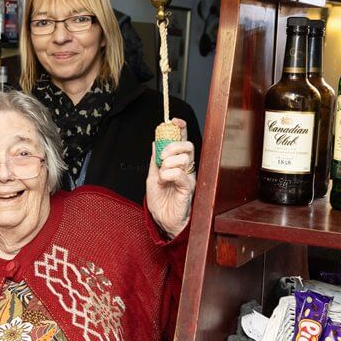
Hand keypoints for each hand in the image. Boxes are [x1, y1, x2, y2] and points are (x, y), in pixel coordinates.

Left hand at [146, 118, 195, 238]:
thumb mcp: (152, 175)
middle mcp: (186, 168)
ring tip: (161, 175)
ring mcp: (189, 176)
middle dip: (173, 145)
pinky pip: (182, 174)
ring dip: (168, 164)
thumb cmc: (160, 201)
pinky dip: (170, 174)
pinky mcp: (189, 187)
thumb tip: (154, 142)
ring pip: (185, 158)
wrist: (163, 220)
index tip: (173, 121)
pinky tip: (164, 180)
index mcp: (177, 163)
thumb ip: (155, 160)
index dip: (181, 128)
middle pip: (187, 146)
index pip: (182, 141)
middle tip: (162, 156)